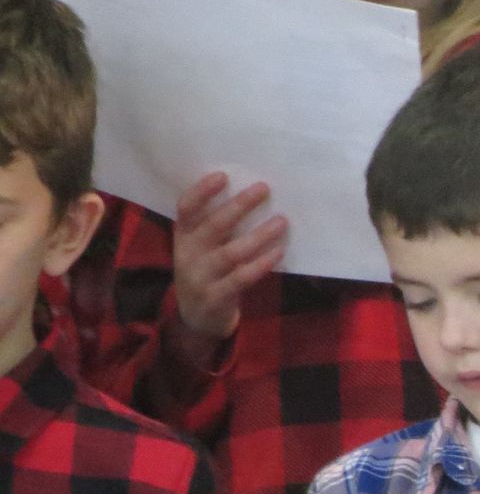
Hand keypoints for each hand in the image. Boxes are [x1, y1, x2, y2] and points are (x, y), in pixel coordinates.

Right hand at [172, 172, 286, 344]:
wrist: (197, 317)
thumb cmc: (208, 270)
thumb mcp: (203, 247)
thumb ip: (218, 225)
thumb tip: (254, 194)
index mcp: (183, 236)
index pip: (185, 209)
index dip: (201, 192)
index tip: (223, 176)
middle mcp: (187, 254)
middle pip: (212, 226)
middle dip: (238, 206)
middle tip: (264, 188)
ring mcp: (199, 277)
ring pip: (230, 253)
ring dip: (258, 235)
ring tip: (282, 221)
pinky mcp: (215, 297)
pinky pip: (240, 278)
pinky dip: (260, 264)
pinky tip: (278, 252)